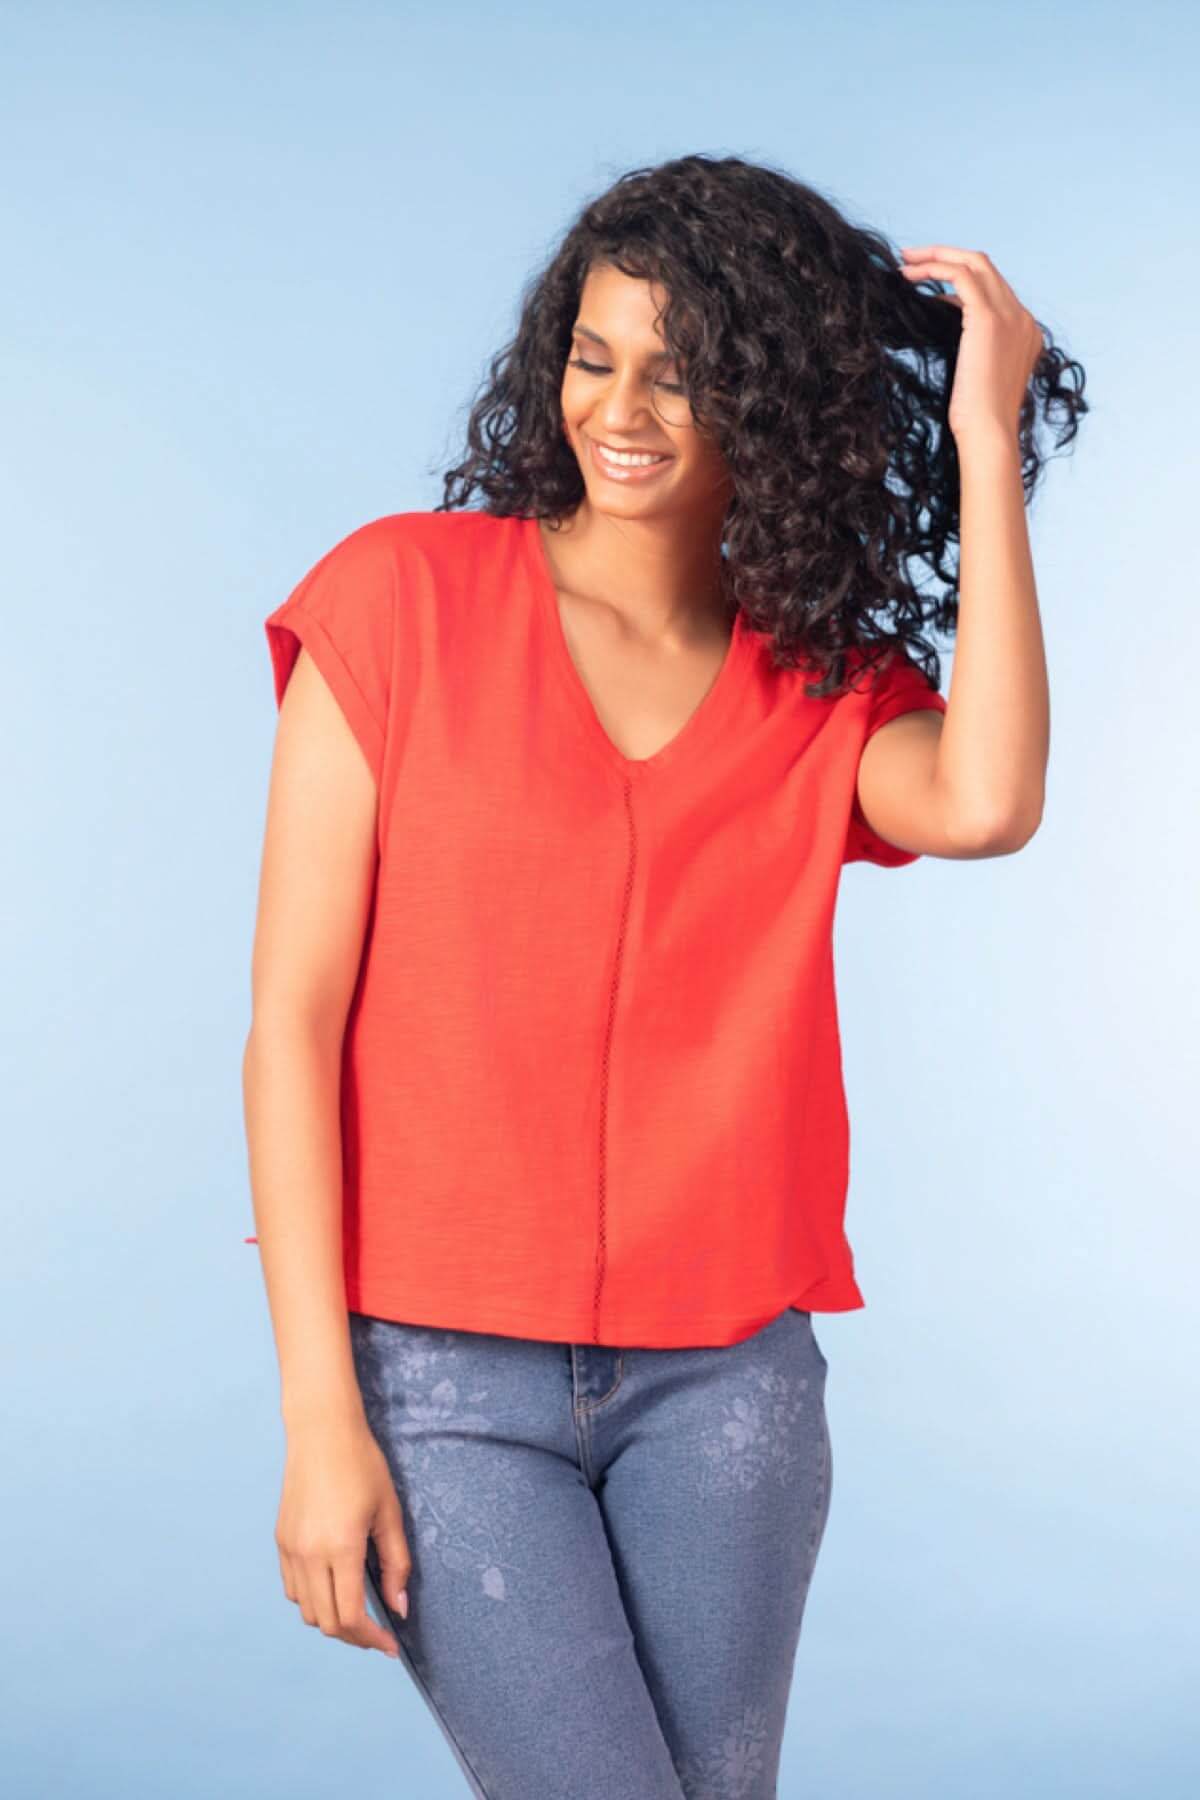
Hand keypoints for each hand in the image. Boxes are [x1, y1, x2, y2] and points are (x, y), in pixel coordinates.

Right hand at [275, 1415, 411, 1658]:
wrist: (321, 1432)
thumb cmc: (362, 1465)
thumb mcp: (389, 1512)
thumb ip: (396, 1563)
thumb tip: (399, 1609)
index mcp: (341, 1548)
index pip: (351, 1617)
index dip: (372, 1639)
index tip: (391, 1646)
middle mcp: (310, 1554)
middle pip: (327, 1622)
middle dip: (355, 1636)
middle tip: (378, 1633)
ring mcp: (291, 1549)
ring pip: (306, 1610)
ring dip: (332, 1620)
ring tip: (358, 1611)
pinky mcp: (281, 1541)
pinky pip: (293, 1588)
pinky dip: (313, 1600)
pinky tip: (333, 1586)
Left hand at [898, 244, 1043, 444]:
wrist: (989, 433)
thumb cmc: (977, 418)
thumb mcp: (975, 374)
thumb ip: (970, 343)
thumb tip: (942, 316)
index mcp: (1025, 331)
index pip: (992, 289)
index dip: (957, 282)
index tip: (928, 283)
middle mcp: (1023, 317)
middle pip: (985, 266)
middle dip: (946, 257)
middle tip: (911, 258)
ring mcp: (1010, 315)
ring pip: (974, 263)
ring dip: (936, 257)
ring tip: (905, 261)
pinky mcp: (990, 319)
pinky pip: (960, 275)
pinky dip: (934, 269)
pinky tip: (909, 276)